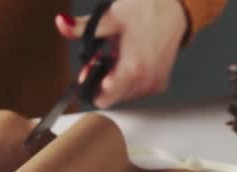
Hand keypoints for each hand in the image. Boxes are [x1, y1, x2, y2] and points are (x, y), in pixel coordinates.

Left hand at [55, 0, 187, 107]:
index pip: (102, 98)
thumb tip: (61, 22)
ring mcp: (154, 84)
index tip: (90, 65)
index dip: (90, 84)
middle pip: (110, 98)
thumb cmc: (147, 10)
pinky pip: (134, 91)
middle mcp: (145, 81)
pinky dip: (126, 80)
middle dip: (100, 81)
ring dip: (113, 81)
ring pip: (121, 96)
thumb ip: (80, 26)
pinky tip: (128, 61)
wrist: (175, 8)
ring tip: (117, 57)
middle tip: (102, 57)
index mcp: (133, 69)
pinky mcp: (159, 84)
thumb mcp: (109, 17)